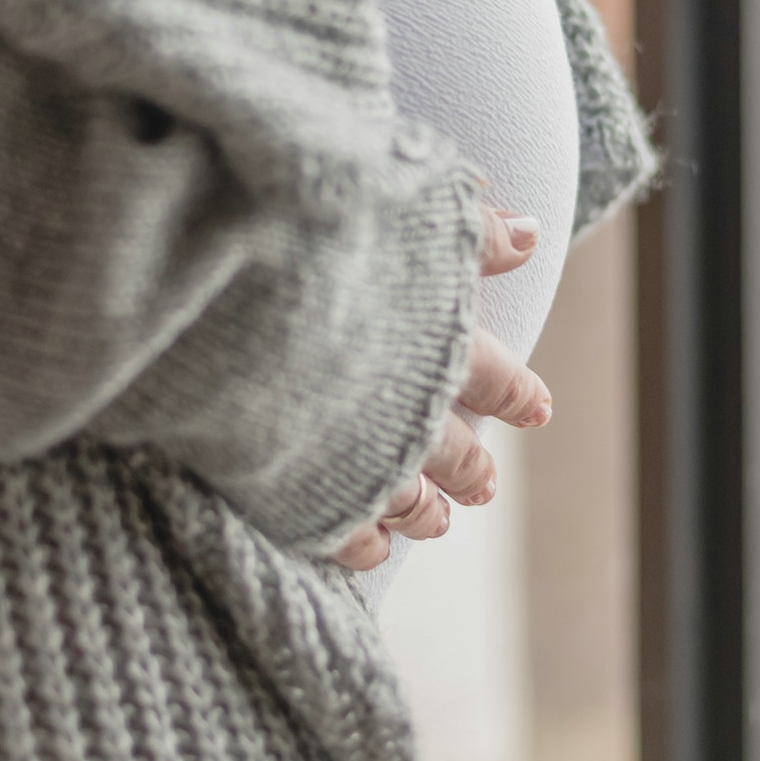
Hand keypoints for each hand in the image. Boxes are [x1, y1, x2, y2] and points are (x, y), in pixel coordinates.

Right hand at [329, 207, 548, 572]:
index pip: (494, 377)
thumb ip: (471, 230)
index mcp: (439, 342)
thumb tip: (531, 235)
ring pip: (406, 502)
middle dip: (472, 469)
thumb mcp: (404, 211)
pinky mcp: (295, 493)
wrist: (221, 284)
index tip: (538, 410)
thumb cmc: (315, 233)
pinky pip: (341, 534)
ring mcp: (353, 459)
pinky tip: (370, 549)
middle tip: (485, 487)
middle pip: (454, 452)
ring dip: (426, 512)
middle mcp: (407, 410)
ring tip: (437, 522)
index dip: (516, 394)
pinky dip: (363, 545)